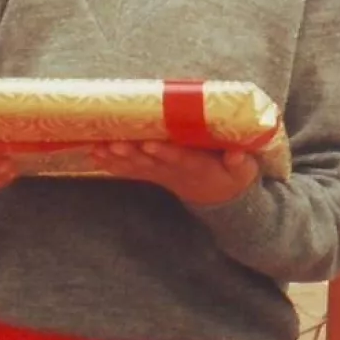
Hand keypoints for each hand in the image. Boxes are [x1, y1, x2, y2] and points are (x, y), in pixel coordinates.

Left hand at [89, 141, 258, 205]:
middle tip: (113, 143)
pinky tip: (95, 156)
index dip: (164, 152)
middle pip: (151, 162)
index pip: (180, 159)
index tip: (150, 144)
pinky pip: (131, 171)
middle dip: (131, 153)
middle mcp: (176, 172)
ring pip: (137, 166)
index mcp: (198, 167)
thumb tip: (237, 154)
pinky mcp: (153, 174)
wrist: (218, 196)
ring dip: (116, 158)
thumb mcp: (244, 171)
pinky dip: (112, 164)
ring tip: (97, 148)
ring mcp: (162, 174)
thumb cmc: (232, 176)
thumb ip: (240, 161)